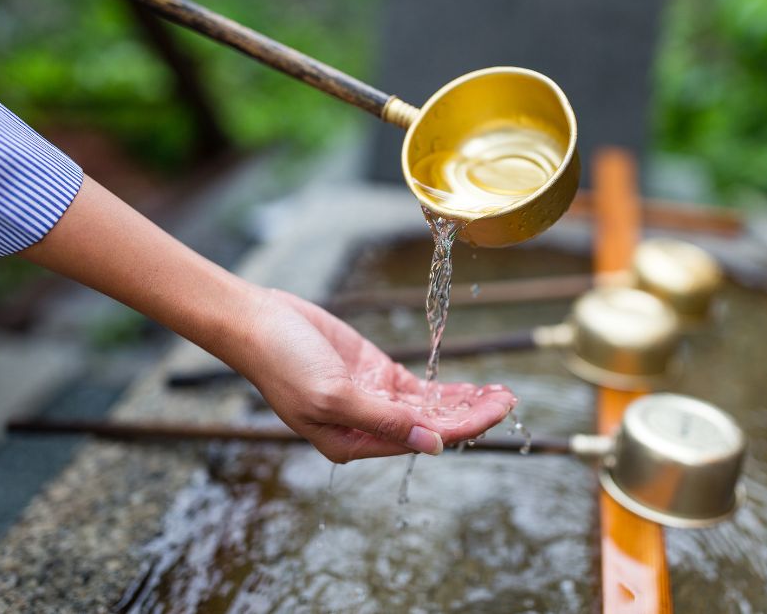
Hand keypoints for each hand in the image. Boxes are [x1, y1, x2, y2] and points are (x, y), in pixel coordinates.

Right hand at [20, 178, 514, 463]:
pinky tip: (474, 388)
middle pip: (432, 425)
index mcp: (354, 443)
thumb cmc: (284, 362)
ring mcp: (373, 398)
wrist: (258, 321)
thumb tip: (433, 444)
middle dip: (472, 415)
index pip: (421, 438)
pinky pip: (418, 388)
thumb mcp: (334, 395)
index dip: (462, 427)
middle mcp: (368, 426)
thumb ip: (385, 420)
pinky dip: (446, 388)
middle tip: (509, 398)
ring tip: (502, 393)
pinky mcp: (374, 373)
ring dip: (465, 402)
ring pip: (429, 407)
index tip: (495, 411)